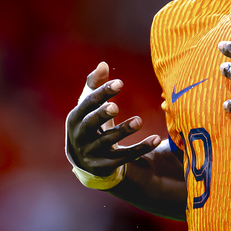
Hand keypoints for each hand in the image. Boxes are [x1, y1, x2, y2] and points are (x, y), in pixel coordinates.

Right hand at [66, 62, 160, 176]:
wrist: (85, 160)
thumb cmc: (90, 122)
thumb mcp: (89, 105)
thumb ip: (95, 83)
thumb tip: (103, 64)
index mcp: (75, 117)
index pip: (87, 103)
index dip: (102, 92)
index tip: (120, 83)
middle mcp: (80, 136)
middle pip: (90, 124)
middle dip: (102, 115)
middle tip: (116, 107)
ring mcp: (91, 153)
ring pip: (108, 142)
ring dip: (124, 131)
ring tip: (139, 120)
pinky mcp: (106, 165)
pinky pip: (125, 157)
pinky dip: (141, 148)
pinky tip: (156, 138)